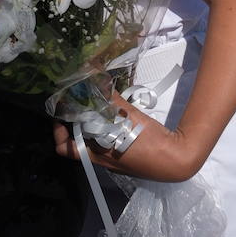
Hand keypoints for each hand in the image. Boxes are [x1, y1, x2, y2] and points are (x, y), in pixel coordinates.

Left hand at [50, 97, 199, 181]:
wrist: (176, 161)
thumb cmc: (150, 142)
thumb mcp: (128, 118)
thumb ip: (110, 99)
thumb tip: (94, 75)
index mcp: (97, 154)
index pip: (66, 149)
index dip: (59, 132)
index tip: (62, 114)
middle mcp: (102, 159)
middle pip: (78, 142)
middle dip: (76, 123)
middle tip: (78, 104)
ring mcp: (115, 160)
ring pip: (93, 141)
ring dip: (91, 125)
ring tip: (94, 105)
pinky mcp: (126, 157)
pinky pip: (108, 142)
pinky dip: (106, 128)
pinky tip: (112, 114)